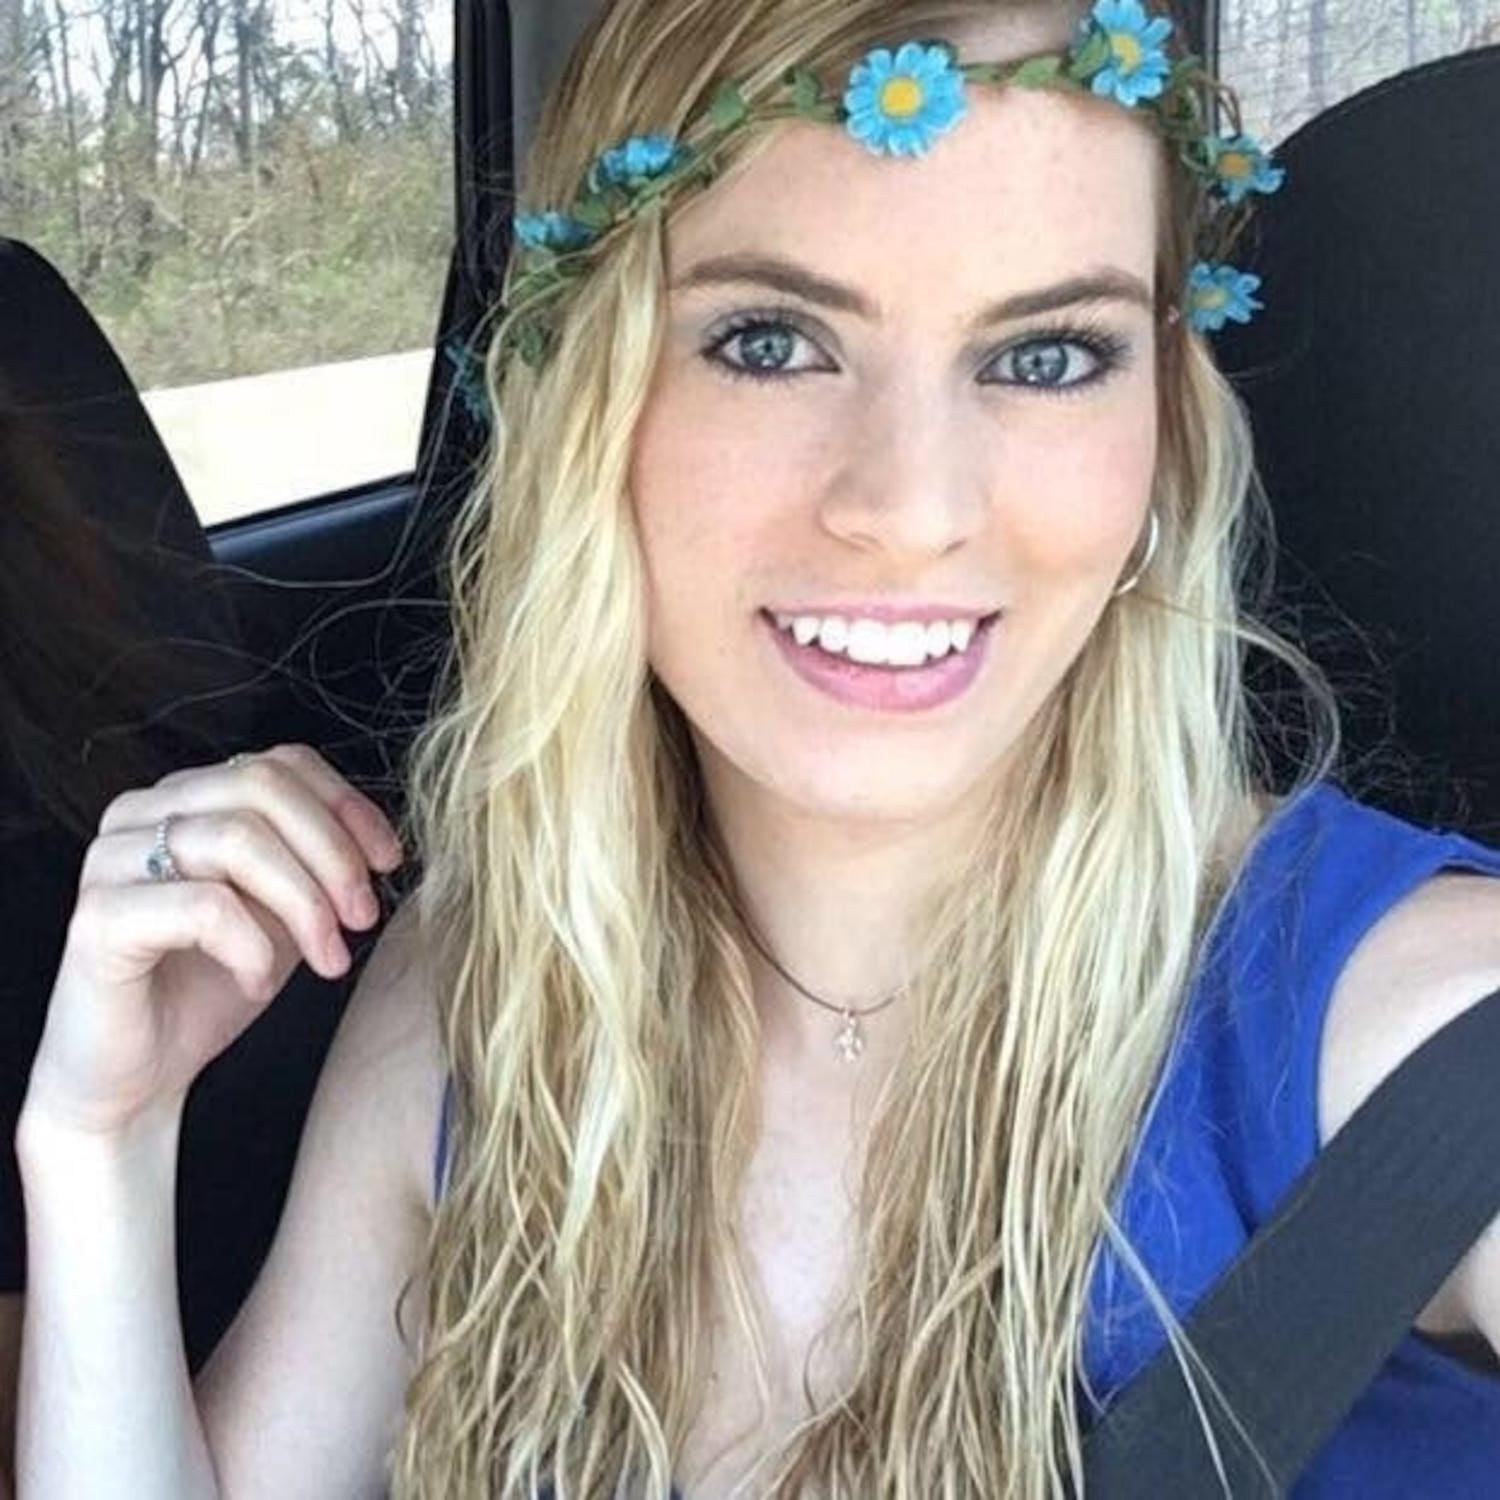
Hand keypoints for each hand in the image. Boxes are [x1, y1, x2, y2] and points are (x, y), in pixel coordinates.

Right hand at [22, 745, 404, 1137]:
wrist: (139, 1079)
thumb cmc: (211, 987)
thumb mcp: (285, 911)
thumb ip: (318, 863)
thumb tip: (380, 843)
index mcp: (186, 797)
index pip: (280, 763)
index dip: (346, 805)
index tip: (389, 861)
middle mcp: (139, 813)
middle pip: (262, 789)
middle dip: (332, 854)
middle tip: (362, 918)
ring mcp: (110, 860)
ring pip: (237, 839)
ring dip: (304, 904)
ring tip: (327, 958)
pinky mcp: (99, 918)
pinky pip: (204, 907)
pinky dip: (253, 948)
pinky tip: (259, 981)